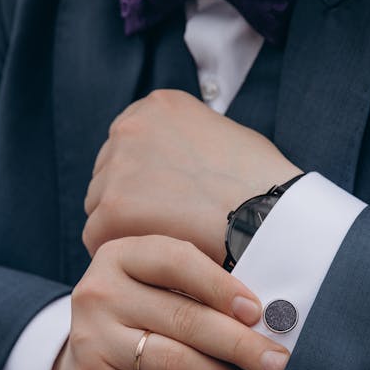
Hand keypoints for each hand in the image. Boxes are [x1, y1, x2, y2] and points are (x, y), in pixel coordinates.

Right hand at [43, 235, 291, 369]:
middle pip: (183, 319)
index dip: (221, 286)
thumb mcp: (159, 286)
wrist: (83, 363)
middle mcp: (99, 292)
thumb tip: (268, 316)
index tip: (258, 313)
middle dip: (240, 344)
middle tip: (276, 362)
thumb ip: (201, 289)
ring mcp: (91, 338)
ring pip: (175, 363)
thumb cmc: (141, 317)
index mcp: (120, 255)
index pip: (176, 261)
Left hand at [83, 89, 302, 263]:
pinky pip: (99, 238)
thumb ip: (189, 143)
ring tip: (165, 246)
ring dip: (124, 228)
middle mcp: (130, 128)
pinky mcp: (112, 209)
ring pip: (100, 207)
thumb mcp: (227, 137)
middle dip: (130, 201)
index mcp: (158, 107)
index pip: (128, 144)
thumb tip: (179, 164)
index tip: (163, 200)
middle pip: (108, 174)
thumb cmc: (262, 184)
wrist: (270, 215)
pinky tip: (154, 262)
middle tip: (164, 229)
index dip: (145, 178)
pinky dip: (123, 253)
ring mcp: (118, 168)